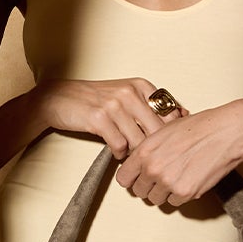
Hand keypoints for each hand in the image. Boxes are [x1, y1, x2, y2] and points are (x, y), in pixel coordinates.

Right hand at [29, 78, 169, 158]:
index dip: (170, 134)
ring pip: (139, 141)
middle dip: (153, 148)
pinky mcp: (99, 118)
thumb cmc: (95, 99)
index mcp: (140, 85)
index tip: (165, 143)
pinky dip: (119, 153)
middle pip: (157, 131)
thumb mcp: (127, 95)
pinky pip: (120, 145)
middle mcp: (130, 92)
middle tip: (148, 156)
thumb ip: (152, 105)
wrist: (59, 98)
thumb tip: (183, 115)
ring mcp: (114, 105)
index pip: (170, 113)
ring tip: (129, 152)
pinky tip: (115, 150)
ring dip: (135, 152)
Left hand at [115, 101, 242, 206]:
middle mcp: (153, 168)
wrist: (226, 133)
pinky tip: (188, 179)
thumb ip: (148, 148)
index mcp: (145, 151)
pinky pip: (174, 202)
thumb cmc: (200, 128)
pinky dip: (180, 194)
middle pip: (139, 192)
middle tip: (161, 177)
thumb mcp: (164, 131)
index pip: (123, 178)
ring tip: (176, 176)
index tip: (137, 177)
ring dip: (164, 191)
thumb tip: (139, 162)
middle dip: (148, 186)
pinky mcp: (185, 192)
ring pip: (155, 199)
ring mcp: (168, 182)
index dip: (131, 178)